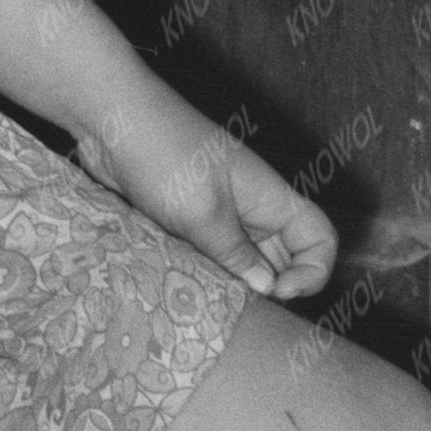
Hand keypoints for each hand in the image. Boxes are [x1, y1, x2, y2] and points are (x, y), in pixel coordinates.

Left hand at [76, 75, 336, 300]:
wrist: (111, 120)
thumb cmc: (164, 153)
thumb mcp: (203, 212)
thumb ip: (236, 255)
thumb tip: (267, 290)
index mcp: (270, 198)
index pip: (319, 238)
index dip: (313, 271)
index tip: (279, 293)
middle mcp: (251, 209)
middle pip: (284, 258)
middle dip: (271, 289)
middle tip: (241, 309)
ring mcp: (218, 215)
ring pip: (244, 263)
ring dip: (233, 286)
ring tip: (212, 305)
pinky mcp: (186, 222)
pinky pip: (210, 258)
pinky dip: (205, 276)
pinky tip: (185, 290)